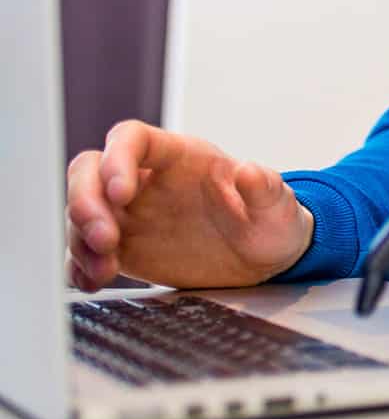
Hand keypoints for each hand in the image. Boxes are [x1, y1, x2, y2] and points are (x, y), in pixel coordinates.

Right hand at [66, 121, 314, 290]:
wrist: (266, 258)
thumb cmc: (271, 222)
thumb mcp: (278, 208)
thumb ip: (266, 188)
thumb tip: (250, 170)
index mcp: (182, 157)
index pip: (132, 138)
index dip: (117, 159)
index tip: (121, 193)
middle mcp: (148, 181)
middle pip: (90, 171)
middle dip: (85, 202)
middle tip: (105, 239)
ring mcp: (132, 214)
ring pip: (81, 212)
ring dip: (82, 240)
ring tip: (105, 271)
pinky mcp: (125, 247)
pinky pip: (85, 250)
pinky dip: (79, 265)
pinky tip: (92, 280)